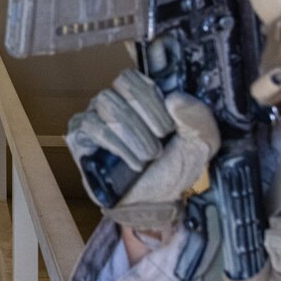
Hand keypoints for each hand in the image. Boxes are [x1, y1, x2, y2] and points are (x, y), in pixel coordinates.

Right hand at [65, 69, 219, 227]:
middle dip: (142, 121)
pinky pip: (91, 127)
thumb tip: (175, 98)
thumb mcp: (200, 144)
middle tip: (158, 146)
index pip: (131, 77)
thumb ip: (197, 118)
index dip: (148, 98)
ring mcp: (94, 117)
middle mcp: (113, 101)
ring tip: (147, 157)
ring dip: (132, 134)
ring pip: (105, 107)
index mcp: (141, 96)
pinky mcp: (80, 136)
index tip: (167, 127)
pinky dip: (116, 145)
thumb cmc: (174, 167)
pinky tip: (133, 162)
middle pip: (117, 90)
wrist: (154, 202)